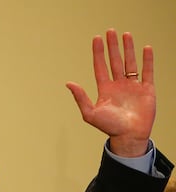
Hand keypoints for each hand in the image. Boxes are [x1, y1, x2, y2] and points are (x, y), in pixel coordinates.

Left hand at [67, 29, 154, 157]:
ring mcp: (132, 86)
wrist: (129, 136)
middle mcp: (118, 85)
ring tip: (126, 35)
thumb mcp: (90, 113)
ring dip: (128, 49)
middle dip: (112, 46)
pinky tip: (145, 48)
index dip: (98, 53)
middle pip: (114, 61)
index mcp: (105, 89)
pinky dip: (147, 60)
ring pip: (130, 63)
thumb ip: (80, 97)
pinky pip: (147, 71)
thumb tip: (69, 83)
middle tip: (110, 31)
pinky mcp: (146, 89)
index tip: (96, 39)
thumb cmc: (109, 127)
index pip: (100, 67)